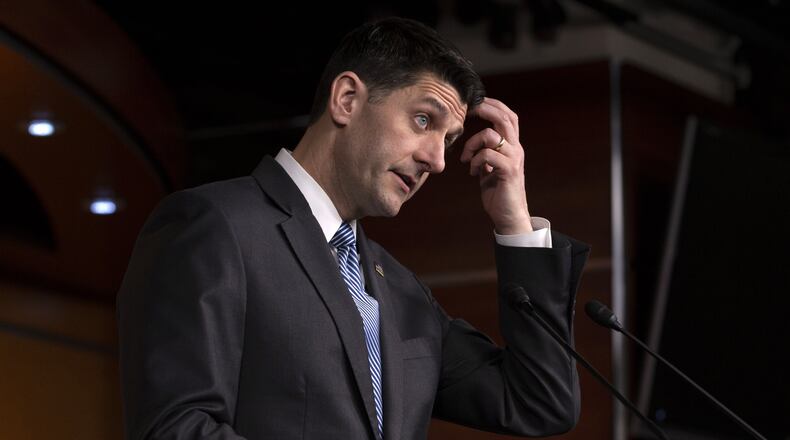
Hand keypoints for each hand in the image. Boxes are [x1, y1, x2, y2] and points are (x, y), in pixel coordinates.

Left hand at [459, 97, 531, 234]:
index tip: (474, 103)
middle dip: (485, 108)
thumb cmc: (498, 192)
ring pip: (491, 135)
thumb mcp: (489, 168)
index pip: (508, 116)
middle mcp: (516, 149)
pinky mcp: (509, 171)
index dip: (493, 105)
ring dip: (472, 144)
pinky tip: (473, 172)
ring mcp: (514, 159)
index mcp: (512, 146)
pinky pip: (487, 155)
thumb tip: (473, 142)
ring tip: (466, 159)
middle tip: (468, 110)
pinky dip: (475, 162)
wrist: (509, 216)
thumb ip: (485, 153)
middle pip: (504, 117)